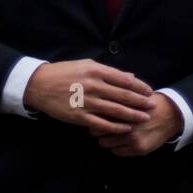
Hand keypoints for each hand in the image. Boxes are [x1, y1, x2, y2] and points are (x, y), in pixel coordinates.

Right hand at [24, 60, 153, 132]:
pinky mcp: (79, 116)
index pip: (123, 79)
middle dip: (140, 102)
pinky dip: (116, 127)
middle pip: (123, 95)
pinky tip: (126, 128)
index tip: (149, 91)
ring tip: (144, 118)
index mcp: (95, 70)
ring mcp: (86, 102)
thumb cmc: (65, 72)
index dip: (139, 86)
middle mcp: (93, 85)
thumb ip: (109, 71)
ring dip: (132, 115)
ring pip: (115, 110)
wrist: (40, 84)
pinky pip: (102, 124)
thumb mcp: (86, 64)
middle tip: (152, 106)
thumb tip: (130, 76)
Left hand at [89, 92, 182, 156]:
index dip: (95, 116)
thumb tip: (99, 98)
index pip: (98, 116)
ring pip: (106, 144)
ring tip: (109, 134)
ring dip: (106, 139)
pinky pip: (117, 152)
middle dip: (98, 129)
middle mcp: (127, 125)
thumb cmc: (149, 102)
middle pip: (99, 131)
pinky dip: (116, 147)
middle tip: (100, 126)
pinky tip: (119, 141)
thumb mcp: (133, 95)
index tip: (94, 115)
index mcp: (124, 109)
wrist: (171, 115)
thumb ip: (117, 96)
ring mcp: (133, 139)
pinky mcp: (139, 149)